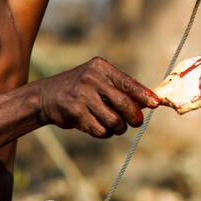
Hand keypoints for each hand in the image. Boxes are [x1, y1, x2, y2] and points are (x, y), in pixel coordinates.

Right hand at [36, 57, 161, 137]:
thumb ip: (119, 88)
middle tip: (135, 122)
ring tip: (115, 126)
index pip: (128, 83)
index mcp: (101, 67)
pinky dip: (105, 133)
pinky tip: (101, 128)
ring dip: (118, 128)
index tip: (155, 104)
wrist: (45, 96)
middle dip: (133, 117)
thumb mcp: (97, 79)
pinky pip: (100, 130)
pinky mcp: (75, 113)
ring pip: (114, 120)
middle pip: (124, 104)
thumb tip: (148, 101)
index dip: (144, 95)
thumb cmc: (80, 89)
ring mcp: (82, 96)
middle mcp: (91, 79)